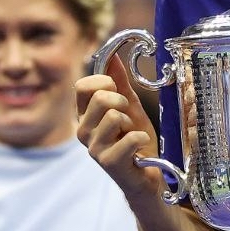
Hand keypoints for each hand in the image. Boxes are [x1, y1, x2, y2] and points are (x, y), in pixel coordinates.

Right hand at [76, 54, 164, 203]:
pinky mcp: (108, 162)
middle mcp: (83, 131)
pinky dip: (141, 138)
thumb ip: (120, 83)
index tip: (117, 92)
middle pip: (100, 97)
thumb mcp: (130, 107)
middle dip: (122, 102)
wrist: (147, 174)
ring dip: (132, 123)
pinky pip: (128, 137)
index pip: (83, 85)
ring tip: (132, 135)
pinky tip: (139, 149)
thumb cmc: (136, 140)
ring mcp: (94, 148)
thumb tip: (112, 56)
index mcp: (85, 115)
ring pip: (114, 116)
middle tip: (128, 118)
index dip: (104, 82)